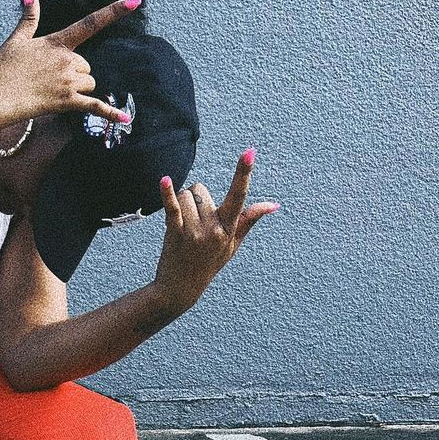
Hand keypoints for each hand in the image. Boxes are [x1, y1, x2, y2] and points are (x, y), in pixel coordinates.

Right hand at [0, 0, 140, 128]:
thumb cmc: (0, 70)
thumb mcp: (16, 40)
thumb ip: (29, 17)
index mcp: (57, 42)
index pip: (91, 22)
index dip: (115, 10)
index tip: (137, 0)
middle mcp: (67, 59)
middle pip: (87, 66)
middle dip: (74, 74)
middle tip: (47, 80)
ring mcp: (68, 81)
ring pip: (89, 84)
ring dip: (77, 89)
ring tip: (50, 92)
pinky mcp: (67, 102)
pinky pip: (96, 107)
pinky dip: (111, 113)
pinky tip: (126, 118)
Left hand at [153, 149, 280, 311]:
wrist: (181, 288)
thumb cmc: (209, 263)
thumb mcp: (233, 244)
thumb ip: (250, 220)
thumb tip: (274, 204)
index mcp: (229, 228)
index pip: (239, 195)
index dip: (243, 172)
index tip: (249, 151)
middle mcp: (214, 229)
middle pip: (201, 190)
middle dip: (195, 199)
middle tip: (193, 221)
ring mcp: (194, 232)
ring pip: (185, 196)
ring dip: (180, 204)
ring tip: (182, 225)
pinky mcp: (174, 234)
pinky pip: (172, 208)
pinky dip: (167, 194)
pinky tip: (165, 180)